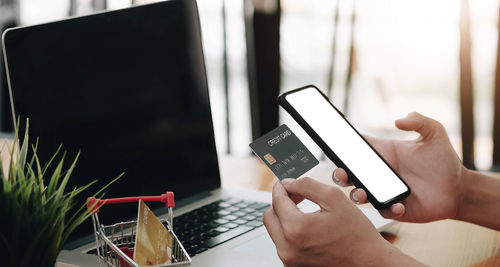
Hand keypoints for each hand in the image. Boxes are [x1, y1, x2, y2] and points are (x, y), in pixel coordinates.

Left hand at [263, 178, 420, 266]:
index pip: (277, 200)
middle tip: (296, 196)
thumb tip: (288, 183)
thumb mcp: (334, 198)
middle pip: (270, 216)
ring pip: (275, 231)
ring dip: (285, 218)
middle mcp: (288, 247)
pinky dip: (291, 233)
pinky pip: (283, 244)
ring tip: (305, 211)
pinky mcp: (293, 266)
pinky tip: (308, 228)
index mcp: (296, 228)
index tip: (285, 183)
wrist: (368, 262)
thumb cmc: (356, 234)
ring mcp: (289, 260)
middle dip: (280, 203)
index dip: (281, 187)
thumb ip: (306, 185)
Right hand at [333, 112, 464, 221]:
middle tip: (342, 173)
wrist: (459, 188)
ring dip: (356, 194)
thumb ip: (418, 121)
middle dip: (339, 174)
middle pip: (349, 173)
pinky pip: (384, 210)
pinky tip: (399, 206)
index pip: (356, 148)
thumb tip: (397, 121)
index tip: (334, 145)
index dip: (342, 146)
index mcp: (383, 153)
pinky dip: (388, 209)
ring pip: (359, 194)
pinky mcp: (395, 208)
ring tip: (362, 193)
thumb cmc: (444, 159)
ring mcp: (384, 191)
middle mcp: (379, 173)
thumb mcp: (434, 133)